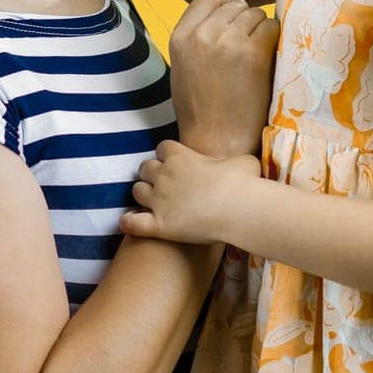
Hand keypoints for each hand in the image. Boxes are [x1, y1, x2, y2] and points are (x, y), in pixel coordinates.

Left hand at [119, 141, 261, 243]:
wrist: (240, 210)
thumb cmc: (244, 184)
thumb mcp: (242, 161)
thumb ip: (230, 160)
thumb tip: (236, 164)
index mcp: (181, 156)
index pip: (162, 148)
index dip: (167, 156)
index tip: (175, 163)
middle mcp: (165, 175)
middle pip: (144, 168)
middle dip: (151, 174)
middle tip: (163, 184)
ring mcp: (159, 200)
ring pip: (137, 191)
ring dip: (143, 194)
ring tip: (152, 202)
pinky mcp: (159, 225)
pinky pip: (132, 223)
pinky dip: (128, 222)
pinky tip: (130, 222)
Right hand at [168, 0, 279, 157]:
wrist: (217, 143)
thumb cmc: (202, 111)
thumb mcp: (184, 67)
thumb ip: (198, 37)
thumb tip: (226, 14)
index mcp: (181, 37)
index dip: (224, 9)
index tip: (232, 27)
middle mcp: (202, 35)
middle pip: (236, 4)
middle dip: (245, 21)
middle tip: (248, 48)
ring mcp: (228, 42)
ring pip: (256, 14)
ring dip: (261, 31)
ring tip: (256, 58)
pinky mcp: (253, 53)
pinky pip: (272, 27)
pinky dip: (274, 40)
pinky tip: (268, 61)